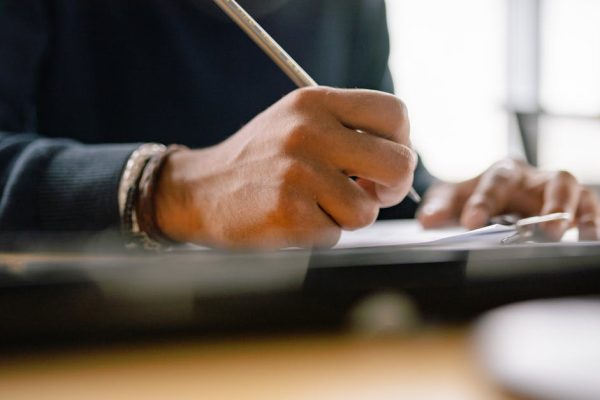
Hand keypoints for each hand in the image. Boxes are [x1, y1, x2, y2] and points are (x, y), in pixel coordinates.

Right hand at [154, 87, 415, 248]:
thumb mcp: (297, 122)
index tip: (383, 162)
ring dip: (348, 217)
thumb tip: (400, 158)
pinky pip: (335, 235)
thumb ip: (346, 129)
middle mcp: (309, 130)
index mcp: (315, 102)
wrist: (199, 189)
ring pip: (367, 210)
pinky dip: (321, 234)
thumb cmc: (258, 160)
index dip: (401, 142)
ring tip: (316, 206)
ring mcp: (298, 171)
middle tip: (371, 193)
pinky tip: (294, 219)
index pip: (394, 112)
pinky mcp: (287, 210)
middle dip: (392, 188)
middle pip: (398, 163)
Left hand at [417, 158, 599, 240]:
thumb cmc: (471, 197)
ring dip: (573, 214)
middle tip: (542, 230)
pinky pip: (587, 209)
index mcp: (503, 171)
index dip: (484, 201)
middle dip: (548, 205)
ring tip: (567, 236)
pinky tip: (589, 239)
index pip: (496, 182)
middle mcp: (534, 177)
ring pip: (574, 192)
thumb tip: (428, 221)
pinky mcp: (572, 206)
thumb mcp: (451, 199)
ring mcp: (556, 191)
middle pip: (550, 181)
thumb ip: (439, 207)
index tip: (472, 221)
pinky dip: (590, 222)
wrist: (488, 197)